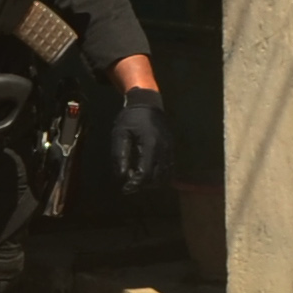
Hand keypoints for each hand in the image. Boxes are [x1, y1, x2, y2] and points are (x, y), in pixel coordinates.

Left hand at [105, 81, 172, 197]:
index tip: (125, 188)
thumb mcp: (120, 134)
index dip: (135, 184)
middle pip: (157, 178)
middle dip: (142, 185)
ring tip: (138, 178)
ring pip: (165, 176)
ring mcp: (170, 149)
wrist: (148, 103)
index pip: (146, 173)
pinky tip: (148, 174)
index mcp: (150, 144)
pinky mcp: (172, 149)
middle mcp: (164, 149)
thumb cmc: (131, 118)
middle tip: (129, 182)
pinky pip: (170, 169)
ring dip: (152, 183)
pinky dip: (160, 177)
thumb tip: (122, 177)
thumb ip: (120, 155)